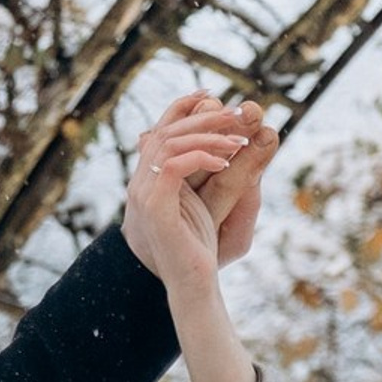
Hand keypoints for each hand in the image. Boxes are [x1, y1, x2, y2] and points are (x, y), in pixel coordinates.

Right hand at [122, 93, 276, 297]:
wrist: (192, 285)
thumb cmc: (201, 249)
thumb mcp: (208, 200)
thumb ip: (208, 169)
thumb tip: (228, 139)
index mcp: (152, 176)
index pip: (163, 128)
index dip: (184, 106)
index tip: (213, 96)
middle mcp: (142, 181)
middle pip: (168, 130)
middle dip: (206, 118)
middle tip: (239, 116)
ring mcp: (144, 193)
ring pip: (170, 143)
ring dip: (208, 136)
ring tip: (238, 143)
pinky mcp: (154, 206)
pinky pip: (173, 165)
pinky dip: (200, 157)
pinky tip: (225, 163)